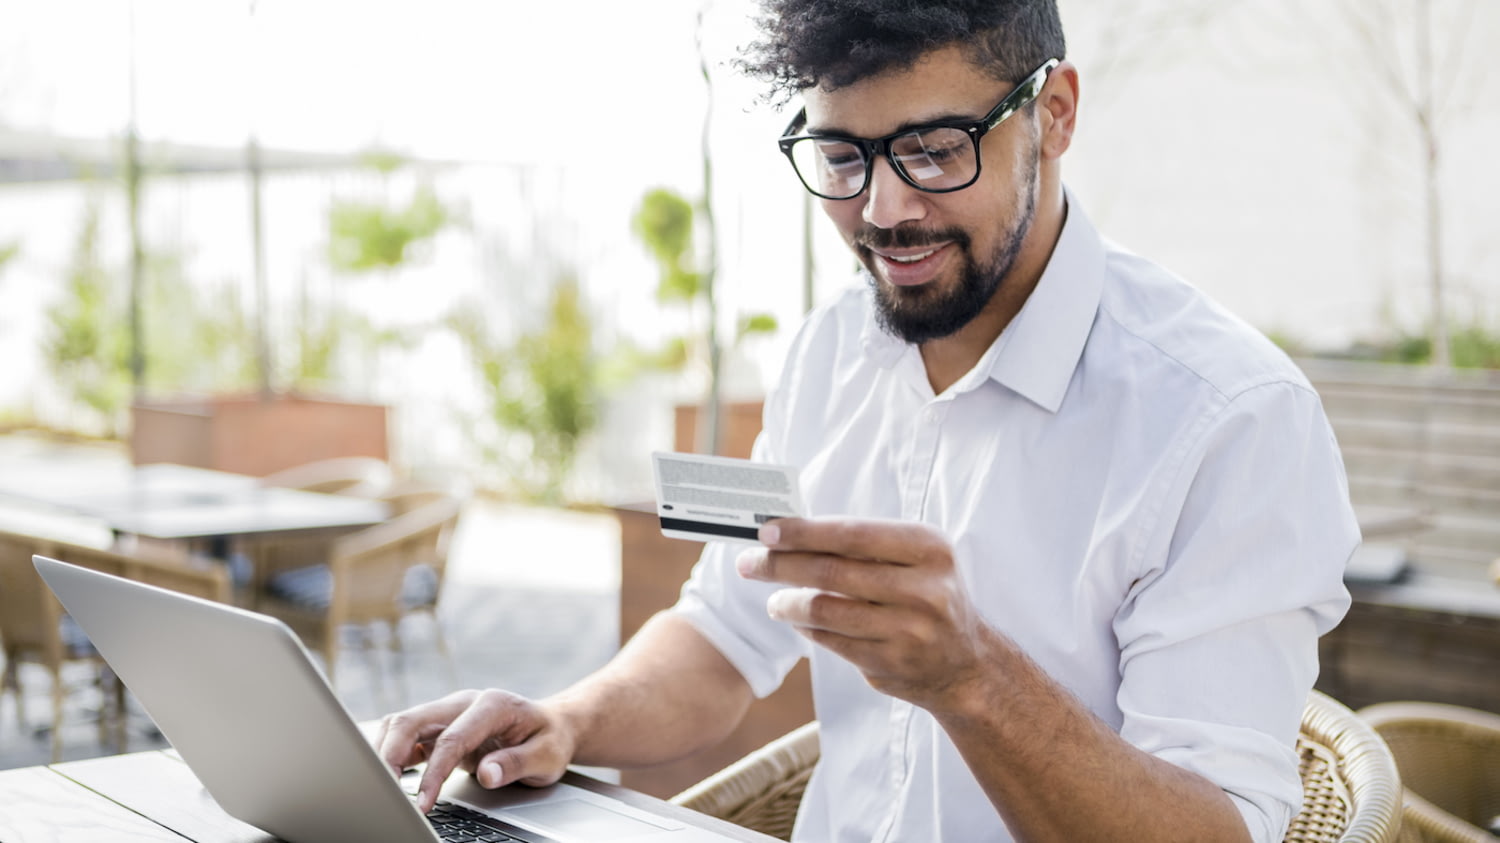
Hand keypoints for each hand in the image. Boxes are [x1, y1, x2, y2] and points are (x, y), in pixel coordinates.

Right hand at [373, 689, 574, 813]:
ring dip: (385, 753)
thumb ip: (517, 763)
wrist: (552, 726)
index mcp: (492, 705)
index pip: (451, 739)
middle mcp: (464, 702)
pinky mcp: (441, 727)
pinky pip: (408, 736)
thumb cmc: (550, 740)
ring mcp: (449, 713)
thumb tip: (488, 774)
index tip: (423, 803)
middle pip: (412, 720)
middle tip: (384, 792)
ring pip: (402, 724)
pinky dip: (393, 755)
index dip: (433, 773)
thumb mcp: (547, 755)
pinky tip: (389, 776)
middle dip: (390, 755)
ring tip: (381, 787)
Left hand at [736, 517, 995, 711]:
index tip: (767, 531)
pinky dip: (806, 628)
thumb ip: (863, 544)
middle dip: (781, 565)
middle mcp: (924, 588)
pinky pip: (831, 640)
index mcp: (928, 548)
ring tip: (772, 599)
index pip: (852, 534)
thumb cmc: (928, 595)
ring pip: (826, 610)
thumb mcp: (915, 558)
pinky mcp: (891, 663)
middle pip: (833, 571)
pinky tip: (797, 620)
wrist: (967, 664)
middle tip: (750, 563)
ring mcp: (909, 630)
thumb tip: (790, 531)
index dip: (804, 532)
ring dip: (787, 603)